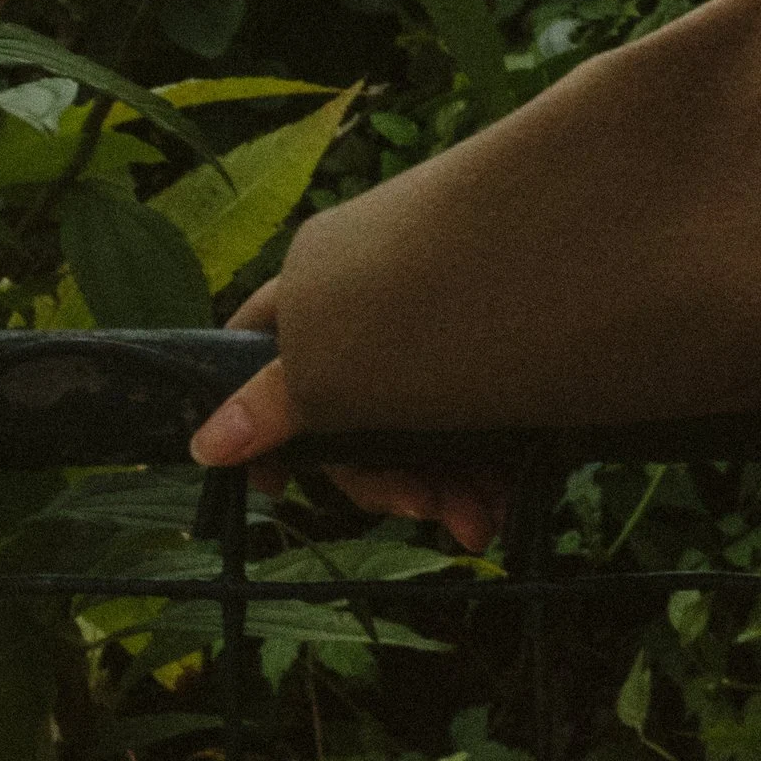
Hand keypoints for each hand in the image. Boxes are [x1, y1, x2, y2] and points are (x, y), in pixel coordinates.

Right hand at [189, 278, 509, 552]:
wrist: (559, 241)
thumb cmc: (421, 298)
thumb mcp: (334, 362)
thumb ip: (272, 405)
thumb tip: (200, 447)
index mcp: (315, 286)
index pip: (258, 352)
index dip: (261, 422)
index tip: (277, 486)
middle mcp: (375, 302)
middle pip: (354, 408)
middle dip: (391, 478)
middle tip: (431, 513)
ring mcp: (441, 318)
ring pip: (422, 418)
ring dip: (448, 484)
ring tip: (482, 519)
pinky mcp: (502, 334)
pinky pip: (476, 404)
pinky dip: (487, 457)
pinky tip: (507, 494)